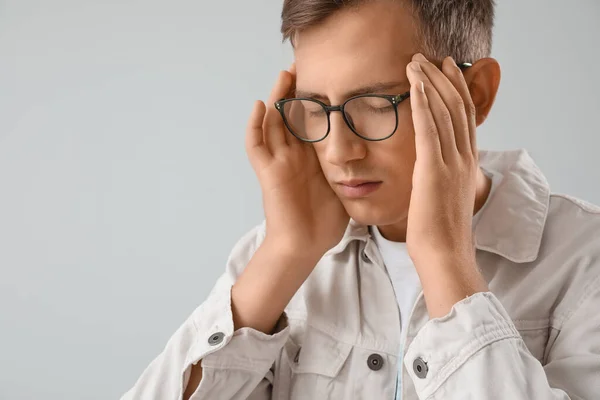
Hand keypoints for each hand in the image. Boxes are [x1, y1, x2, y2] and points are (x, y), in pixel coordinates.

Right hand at [246, 65, 349, 258]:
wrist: (307, 246)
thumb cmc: (325, 222)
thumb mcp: (345, 187)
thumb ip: (354, 168)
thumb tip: (383, 156)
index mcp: (311, 158)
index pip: (311, 120)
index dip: (315, 100)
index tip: (329, 78)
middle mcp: (293, 156)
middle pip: (290, 115)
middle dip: (296, 91)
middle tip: (305, 66)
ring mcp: (279, 163)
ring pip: (273, 123)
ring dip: (277, 98)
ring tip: (285, 74)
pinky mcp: (268, 173)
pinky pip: (256, 146)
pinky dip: (254, 126)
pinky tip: (260, 105)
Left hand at [405, 53, 487, 316]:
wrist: (444, 257)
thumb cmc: (439, 236)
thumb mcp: (444, 200)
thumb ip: (441, 179)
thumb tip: (429, 172)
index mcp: (467, 166)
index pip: (464, 119)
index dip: (456, 92)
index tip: (446, 72)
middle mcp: (464, 160)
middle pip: (457, 108)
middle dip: (443, 80)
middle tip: (430, 59)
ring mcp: (451, 164)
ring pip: (444, 112)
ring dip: (430, 84)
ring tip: (417, 63)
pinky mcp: (434, 170)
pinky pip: (430, 128)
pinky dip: (424, 104)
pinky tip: (416, 85)